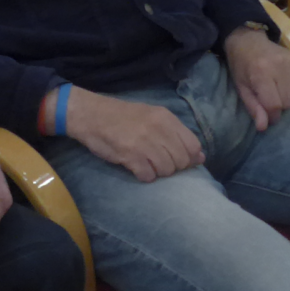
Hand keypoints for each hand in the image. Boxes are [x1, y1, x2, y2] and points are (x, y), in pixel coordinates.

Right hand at [62, 87, 204, 181]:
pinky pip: (149, 176)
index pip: (193, 146)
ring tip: (143, 161)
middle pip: (181, 161)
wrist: (89, 114)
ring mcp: (145, 143)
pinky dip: (143, 175)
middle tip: (155, 160)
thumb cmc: (121, 116)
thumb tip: (200, 158)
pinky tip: (134, 166)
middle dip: (171, 166)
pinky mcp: (130, 156)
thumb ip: (175, 134)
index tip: (175, 158)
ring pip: (166, 171)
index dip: (188, 157)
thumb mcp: (151, 116)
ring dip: (156, 171)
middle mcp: (158, 129)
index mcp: (165, 118)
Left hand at [224, 27, 289, 130]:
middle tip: (270, 99)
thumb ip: (253, 107)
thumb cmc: (241, 66)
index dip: (272, 115)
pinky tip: (287, 86)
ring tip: (278, 92)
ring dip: (289, 100)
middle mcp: (279, 66)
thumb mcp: (241, 87)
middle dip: (279, 106)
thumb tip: (263, 127)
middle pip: (288, 102)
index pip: (274, 105)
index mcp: (261, 73)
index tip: (268, 115)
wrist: (248, 41)